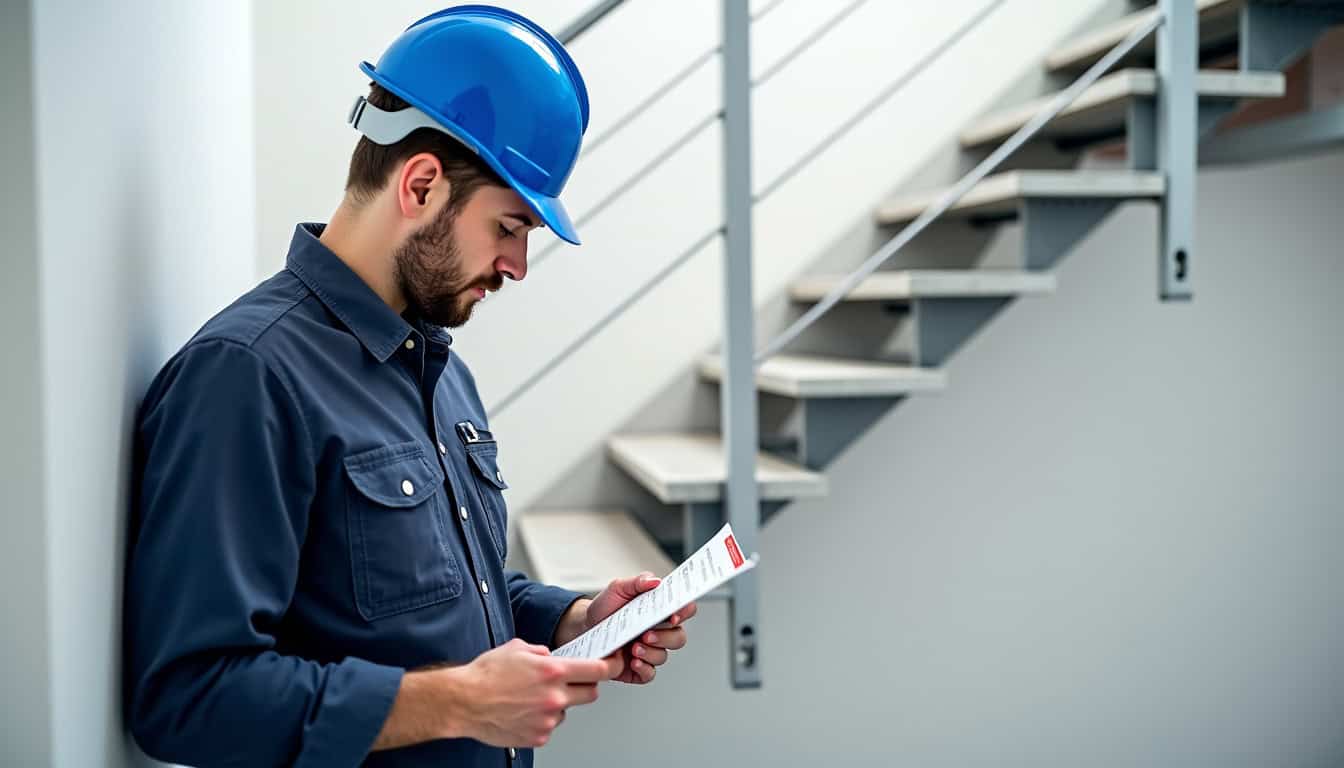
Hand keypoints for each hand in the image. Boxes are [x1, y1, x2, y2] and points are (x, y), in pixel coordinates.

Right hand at [451, 638, 620, 747]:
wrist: (463, 702)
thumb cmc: (486, 675)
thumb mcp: (518, 648)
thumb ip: (543, 652)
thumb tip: (552, 657)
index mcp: (553, 671)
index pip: (597, 670)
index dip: (611, 666)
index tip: (614, 665)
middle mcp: (554, 697)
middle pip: (590, 693)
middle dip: (584, 686)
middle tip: (570, 682)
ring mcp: (548, 720)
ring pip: (567, 710)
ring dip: (558, 704)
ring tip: (531, 698)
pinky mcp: (539, 737)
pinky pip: (550, 726)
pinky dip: (542, 719)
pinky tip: (524, 711)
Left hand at [583, 572, 697, 684]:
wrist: (584, 627)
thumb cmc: (605, 607)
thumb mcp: (618, 588)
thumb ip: (638, 582)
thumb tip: (656, 581)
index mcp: (658, 611)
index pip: (683, 610)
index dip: (684, 612)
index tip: (673, 615)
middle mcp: (658, 632)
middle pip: (678, 637)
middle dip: (666, 637)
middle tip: (647, 634)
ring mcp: (650, 651)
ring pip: (664, 656)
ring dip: (651, 652)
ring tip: (634, 647)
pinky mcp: (638, 668)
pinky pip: (650, 673)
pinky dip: (644, 668)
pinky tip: (633, 662)